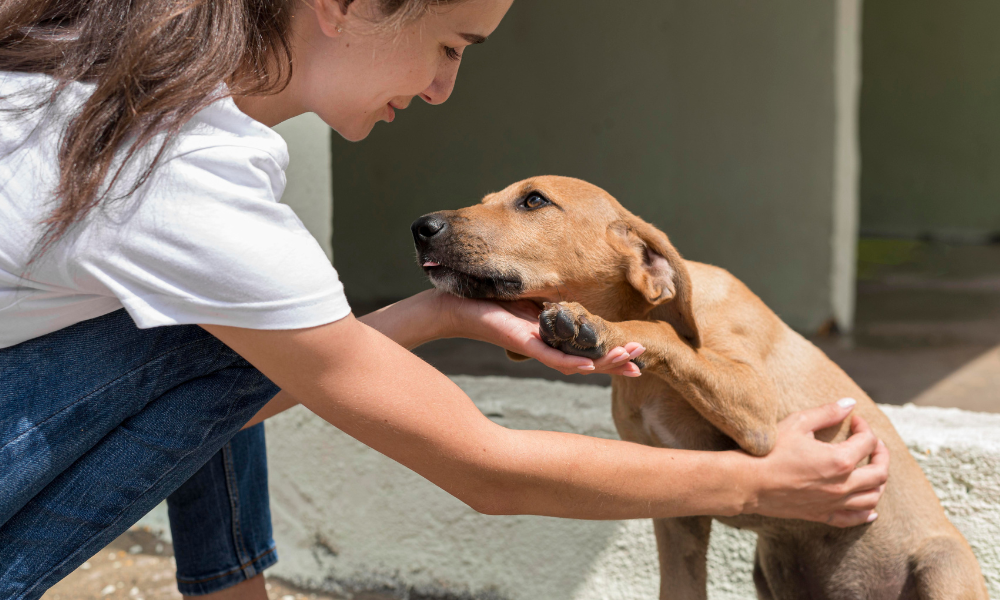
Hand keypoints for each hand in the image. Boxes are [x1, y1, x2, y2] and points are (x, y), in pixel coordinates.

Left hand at [431, 290, 643, 376]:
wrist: (451, 305)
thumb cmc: (485, 299)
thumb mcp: (528, 295)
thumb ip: (551, 299)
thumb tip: (574, 290)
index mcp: (550, 335)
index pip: (587, 348)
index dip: (613, 353)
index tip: (639, 355)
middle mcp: (546, 345)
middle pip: (587, 359)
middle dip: (617, 360)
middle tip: (642, 361)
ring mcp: (534, 346)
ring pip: (575, 362)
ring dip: (604, 363)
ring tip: (631, 361)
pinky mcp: (520, 341)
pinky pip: (549, 356)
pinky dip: (571, 362)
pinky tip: (590, 366)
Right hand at [741, 398, 888, 526]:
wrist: (748, 482)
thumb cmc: (770, 451)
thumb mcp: (798, 423)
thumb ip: (827, 412)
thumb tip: (850, 403)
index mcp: (840, 460)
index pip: (867, 442)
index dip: (864, 427)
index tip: (854, 421)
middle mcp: (843, 485)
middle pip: (880, 472)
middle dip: (881, 454)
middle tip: (872, 443)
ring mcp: (834, 503)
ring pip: (873, 497)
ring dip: (878, 482)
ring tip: (871, 469)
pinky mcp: (822, 515)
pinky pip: (855, 519)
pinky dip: (867, 513)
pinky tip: (870, 508)